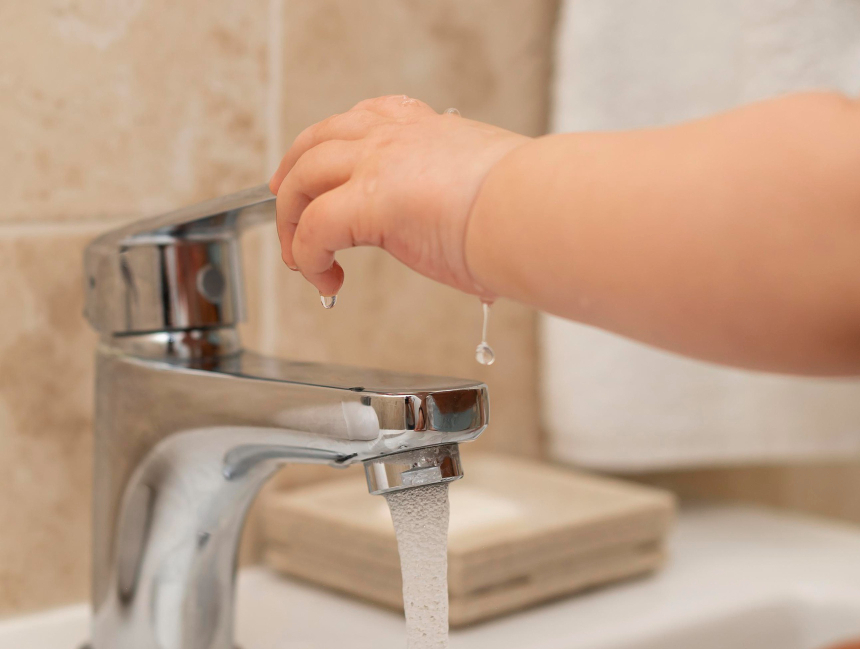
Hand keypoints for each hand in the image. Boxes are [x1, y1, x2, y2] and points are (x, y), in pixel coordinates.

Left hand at [268, 95, 529, 296]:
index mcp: (426, 130)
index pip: (365, 119)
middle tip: (284, 207)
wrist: (536, 212)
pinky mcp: (367, 201)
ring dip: (292, 221)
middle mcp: (395, 136)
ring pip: (303, 179)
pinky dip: (309, 257)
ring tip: (300, 259)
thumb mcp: (487, 194)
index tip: (318, 165)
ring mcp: (377, 163)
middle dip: (292, 175)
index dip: (332, 144)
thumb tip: (475, 253)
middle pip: (316, 141)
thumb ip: (465, 210)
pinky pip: (314, 229)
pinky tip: (323, 279)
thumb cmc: (527, 210)